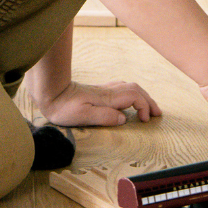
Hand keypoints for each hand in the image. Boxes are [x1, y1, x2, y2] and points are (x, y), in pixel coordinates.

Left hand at [36, 80, 160, 127]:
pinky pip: (121, 88)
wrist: (50, 93)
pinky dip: (132, 94)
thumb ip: (104, 117)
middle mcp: (108, 92)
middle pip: (136, 89)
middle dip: (149, 101)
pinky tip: (129, 102)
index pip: (134, 97)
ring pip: (129, 87)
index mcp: (107, 98)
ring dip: (142, 96)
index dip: (144, 107)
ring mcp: (103, 90)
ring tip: (148, 109)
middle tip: (157, 114)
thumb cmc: (63, 108)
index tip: (145, 121)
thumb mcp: (83, 116)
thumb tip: (123, 118)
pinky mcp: (98, 91)